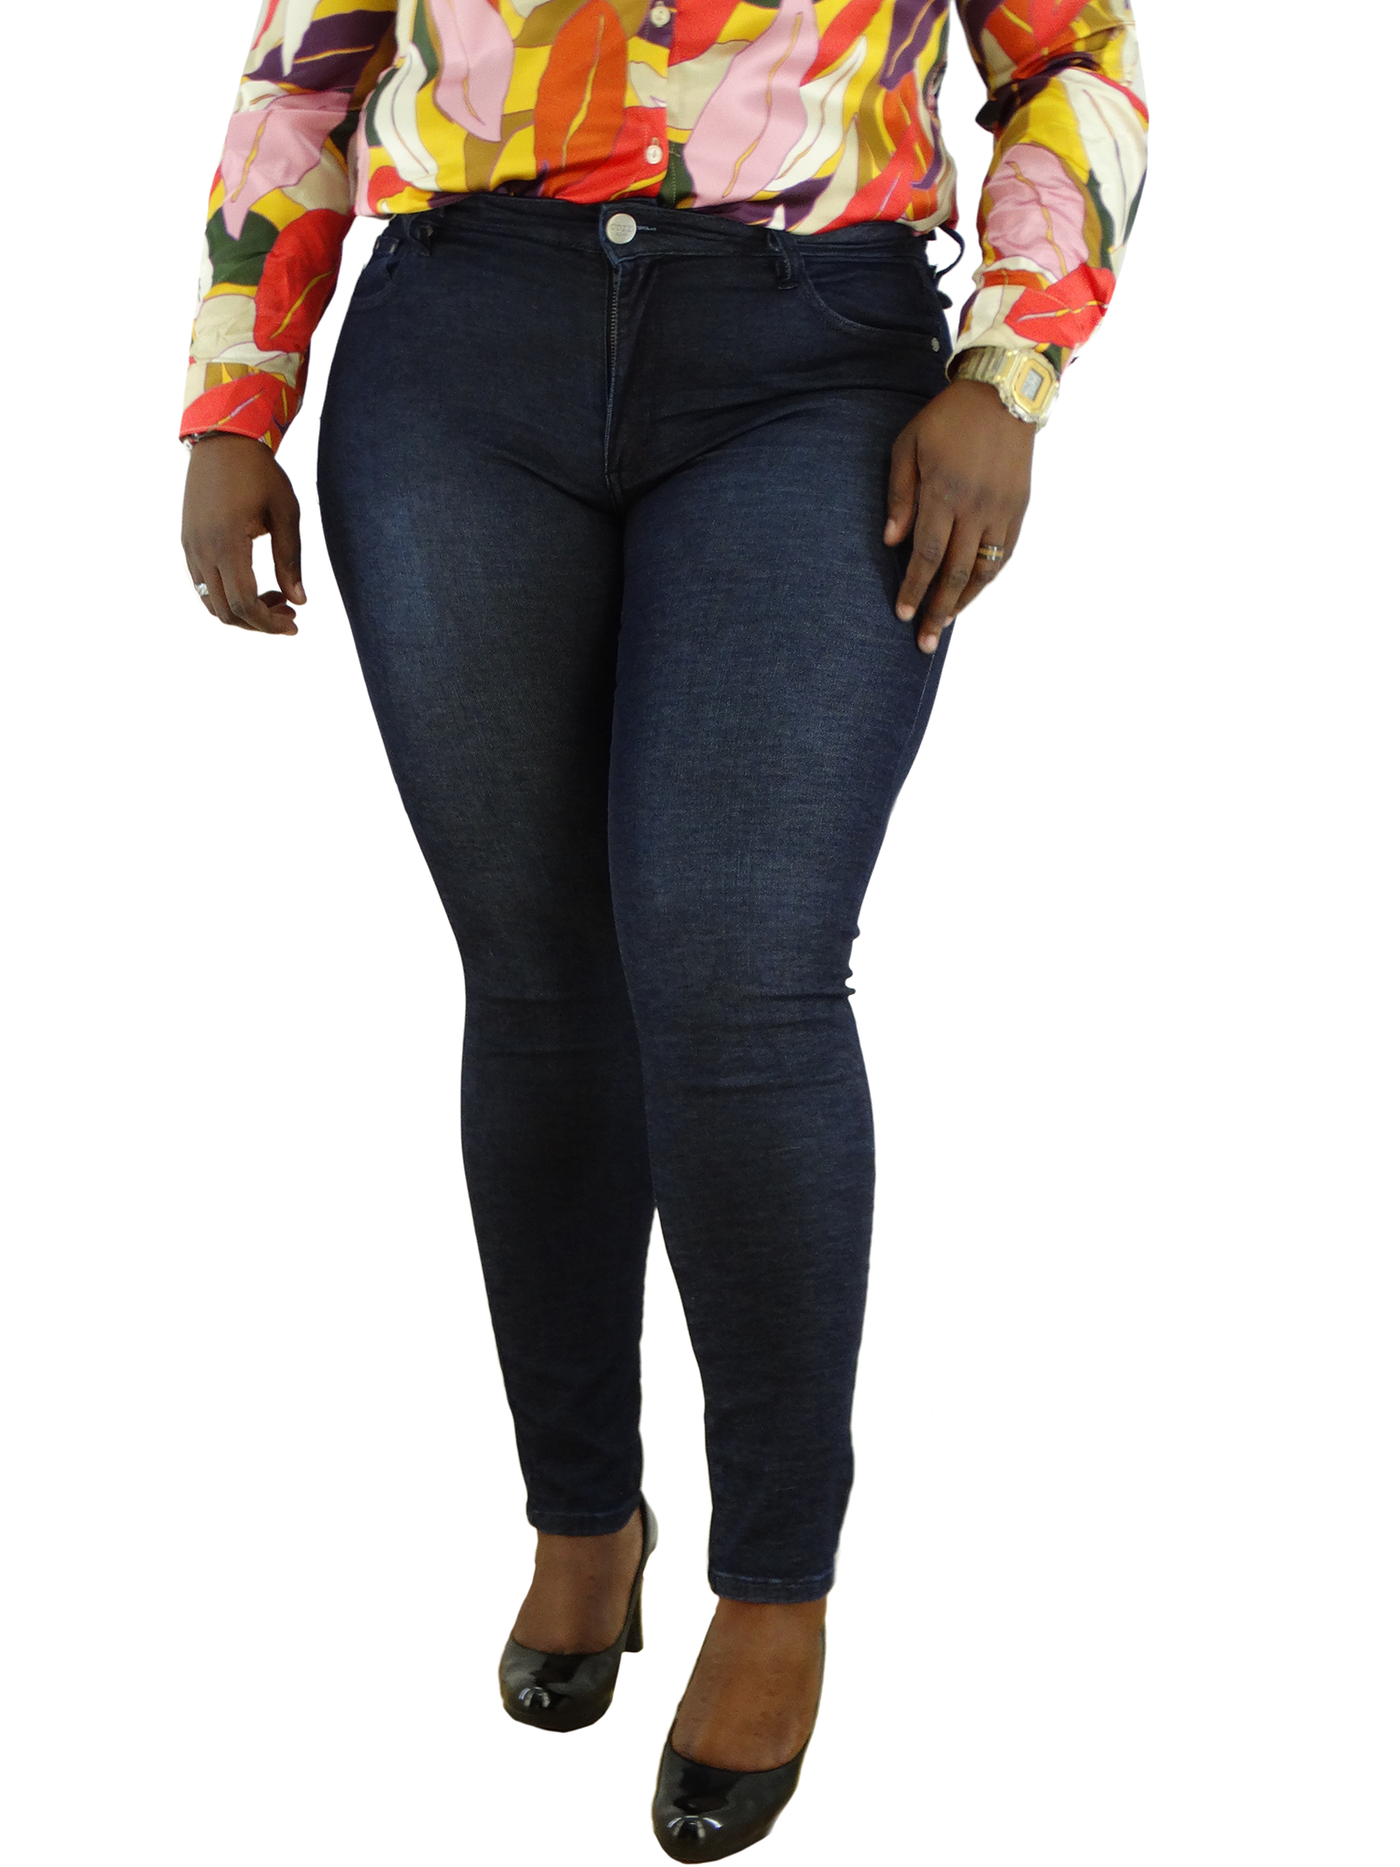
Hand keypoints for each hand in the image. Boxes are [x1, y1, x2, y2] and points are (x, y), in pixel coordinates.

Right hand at [181, 434, 304, 634]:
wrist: (222, 441)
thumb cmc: (259, 473)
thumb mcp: (286, 514)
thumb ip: (290, 560)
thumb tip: (299, 601)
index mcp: (227, 542)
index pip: (243, 603)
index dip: (268, 623)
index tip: (294, 623)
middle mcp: (202, 549)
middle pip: (225, 611)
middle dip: (259, 623)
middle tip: (289, 612)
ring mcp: (191, 547)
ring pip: (211, 603)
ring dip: (242, 612)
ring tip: (275, 598)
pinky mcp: (188, 543)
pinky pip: (203, 586)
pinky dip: (227, 597)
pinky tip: (253, 585)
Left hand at [884, 378, 1034, 653]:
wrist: (1003, 395)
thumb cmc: (947, 419)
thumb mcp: (908, 446)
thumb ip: (899, 494)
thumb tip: (891, 541)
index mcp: (943, 492)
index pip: (926, 554)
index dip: (914, 588)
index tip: (903, 614)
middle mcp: (974, 507)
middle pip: (954, 572)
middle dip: (937, 609)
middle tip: (924, 641)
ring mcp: (1000, 510)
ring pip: (982, 570)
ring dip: (963, 602)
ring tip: (946, 625)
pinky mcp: (1019, 509)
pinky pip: (1003, 555)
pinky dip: (987, 579)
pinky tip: (971, 594)